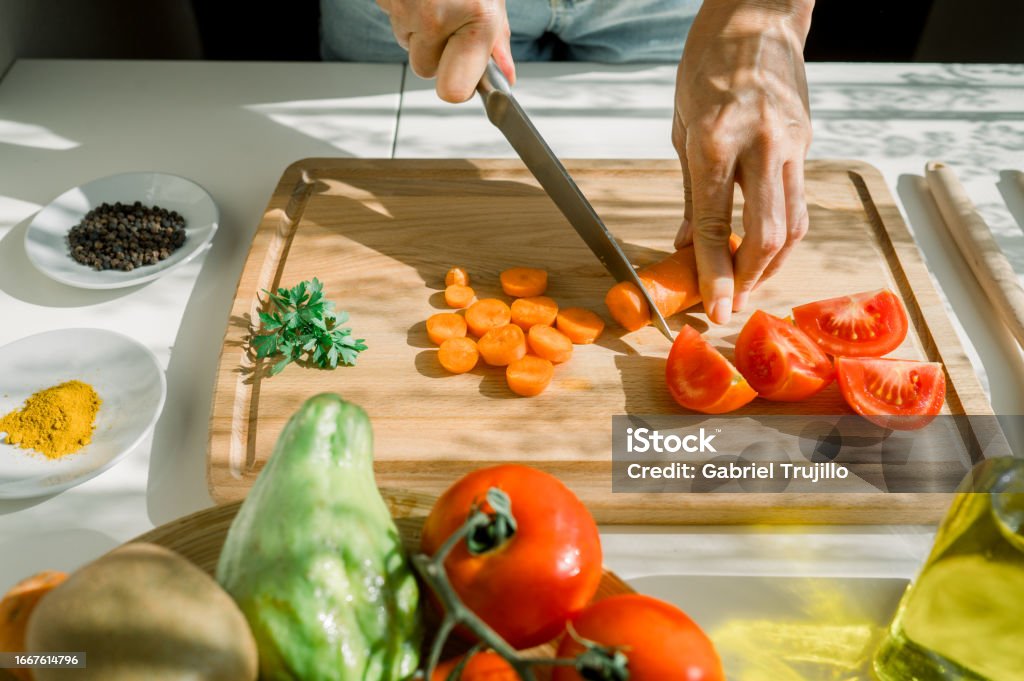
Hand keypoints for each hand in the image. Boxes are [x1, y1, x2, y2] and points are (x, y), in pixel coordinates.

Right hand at [376, 0, 514, 102]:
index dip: (458, 88)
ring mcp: (406, 7)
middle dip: (434, 53)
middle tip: (448, 23)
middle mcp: (437, 17)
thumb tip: (505, 77)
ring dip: (419, 28)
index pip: (454, 91)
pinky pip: (393, 17)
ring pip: (407, 43)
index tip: (464, 81)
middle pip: (425, 70)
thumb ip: (497, 40)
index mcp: (475, 17)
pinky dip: (405, 8)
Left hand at [673, 0, 813, 323]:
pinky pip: (799, 201)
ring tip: (749, 282)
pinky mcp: (807, 142)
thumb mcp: (681, 126)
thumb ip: (687, 192)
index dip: (713, 272)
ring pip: (794, 224)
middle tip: (734, 302)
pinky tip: (765, 247)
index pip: (712, 223)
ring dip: (773, 263)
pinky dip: (784, 233)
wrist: (759, 16)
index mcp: (716, 139)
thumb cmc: (710, 63)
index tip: (713, 306)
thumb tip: (683, 245)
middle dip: (749, 278)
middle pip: (766, 234)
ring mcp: (791, 144)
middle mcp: (760, 144)